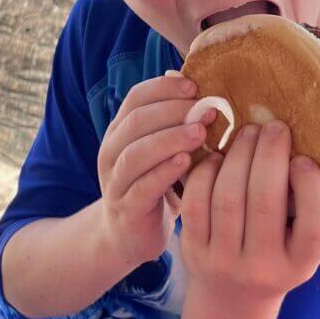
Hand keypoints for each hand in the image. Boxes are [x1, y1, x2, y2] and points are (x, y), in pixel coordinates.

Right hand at [98, 75, 215, 268]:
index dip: (164, 89)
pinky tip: (187, 163)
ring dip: (170, 139)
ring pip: (136, 153)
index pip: (136, 98)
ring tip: (200, 133)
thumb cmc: (155, 186)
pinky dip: (164, 172)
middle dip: (173, 111)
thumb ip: (173, 122)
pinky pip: (143, 187)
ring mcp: (115, 182)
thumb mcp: (163, 151)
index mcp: (120, 132)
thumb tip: (191, 82)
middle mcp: (112, 153)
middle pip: (136, 122)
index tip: (195, 87)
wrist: (129, 236)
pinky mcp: (127, 209)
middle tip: (207, 110)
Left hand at [179, 121, 319, 307]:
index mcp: (300, 265)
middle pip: (265, 201)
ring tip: (249, 133)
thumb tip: (306, 144)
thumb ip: (308, 206)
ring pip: (228, 197)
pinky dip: (206, 172)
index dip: (311, 186)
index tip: (303, 158)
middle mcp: (263, 268)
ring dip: (238, 155)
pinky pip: (196, 202)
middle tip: (274, 126)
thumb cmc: (277, 256)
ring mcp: (224, 261)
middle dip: (269, 154)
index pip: (315, 227)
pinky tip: (218, 156)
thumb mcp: (300, 245)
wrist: (232, 299)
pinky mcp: (193, 250)